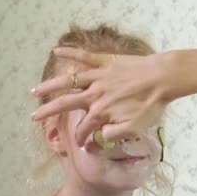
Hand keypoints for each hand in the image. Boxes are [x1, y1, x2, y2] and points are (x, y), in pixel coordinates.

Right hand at [31, 47, 169, 145]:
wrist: (163, 78)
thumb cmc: (151, 104)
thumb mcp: (135, 128)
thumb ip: (114, 134)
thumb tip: (98, 137)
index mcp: (101, 112)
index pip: (84, 129)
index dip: (81, 139)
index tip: (80, 145)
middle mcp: (94, 94)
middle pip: (65, 104)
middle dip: (48, 112)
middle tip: (33, 117)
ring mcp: (98, 76)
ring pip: (68, 81)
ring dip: (50, 86)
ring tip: (34, 90)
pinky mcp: (105, 61)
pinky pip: (83, 56)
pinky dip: (70, 52)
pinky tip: (56, 50)